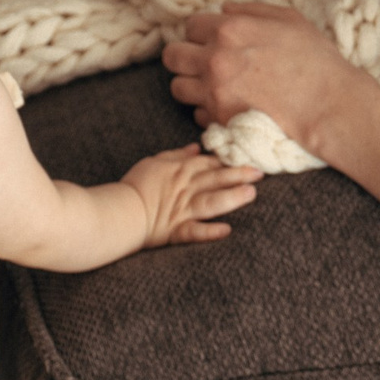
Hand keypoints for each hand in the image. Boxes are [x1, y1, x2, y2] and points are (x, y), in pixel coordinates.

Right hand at [118, 145, 261, 246]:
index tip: (245, 158)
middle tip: (260, 172)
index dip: (228, 161)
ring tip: (251, 194)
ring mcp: (181, 211)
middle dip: (239, 175)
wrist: (119, 210)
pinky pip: (194, 232)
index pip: (209, 164)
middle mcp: (184, 189)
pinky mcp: (175, 231)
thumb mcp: (154, 162)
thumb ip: (176, 154)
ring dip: (232, 198)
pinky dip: (209, 232)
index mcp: (179, 171)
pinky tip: (227, 231)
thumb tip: (196, 147)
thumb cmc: (134, 185)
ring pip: (211, 202)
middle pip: (215, 179)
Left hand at [162, 1, 378, 151]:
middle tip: (204, 63)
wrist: (328, 104)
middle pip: (173, 56)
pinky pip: (196, 114)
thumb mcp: (289, 19)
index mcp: (230, 30)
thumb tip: (223, 8)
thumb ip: (251, 10)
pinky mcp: (220, 119)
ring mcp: (215, 92)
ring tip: (214, 87)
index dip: (202, 32)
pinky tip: (227, 106)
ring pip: (177, 87)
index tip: (214, 40)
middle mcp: (215, 59)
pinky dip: (207, 110)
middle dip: (185, 57)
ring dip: (192, 85)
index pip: (190, 25)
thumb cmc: (315, 59)